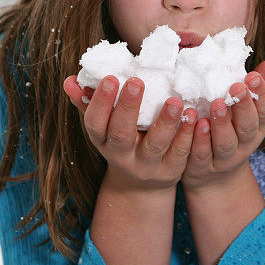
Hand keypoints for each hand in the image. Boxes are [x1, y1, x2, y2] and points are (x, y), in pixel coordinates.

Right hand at [63, 74, 198, 192]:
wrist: (140, 186)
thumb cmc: (121, 141)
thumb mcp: (103, 127)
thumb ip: (88, 102)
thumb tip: (69, 80)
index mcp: (103, 141)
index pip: (95, 123)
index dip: (100, 102)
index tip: (110, 78)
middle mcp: (122, 155)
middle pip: (122, 134)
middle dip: (128, 107)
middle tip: (137, 81)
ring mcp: (147, 166)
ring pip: (156, 145)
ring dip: (166, 122)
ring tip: (175, 100)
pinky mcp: (171, 171)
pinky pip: (180, 153)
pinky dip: (188, 135)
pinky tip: (195, 116)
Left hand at [180, 60, 264, 192]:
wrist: (213, 174)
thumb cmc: (231, 129)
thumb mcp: (246, 110)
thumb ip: (257, 88)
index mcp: (258, 126)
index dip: (260, 94)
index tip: (252, 76)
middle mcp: (245, 143)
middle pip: (247, 126)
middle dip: (243, 107)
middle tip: (236, 88)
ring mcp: (225, 157)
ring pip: (226, 142)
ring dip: (222, 124)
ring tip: (216, 104)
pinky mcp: (204, 166)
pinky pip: (203, 155)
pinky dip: (201, 141)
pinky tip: (197, 125)